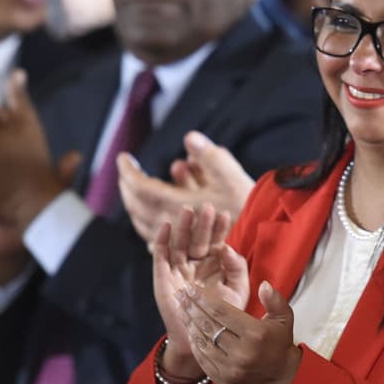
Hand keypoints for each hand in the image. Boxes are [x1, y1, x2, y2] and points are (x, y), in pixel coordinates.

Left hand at [119, 130, 254, 242]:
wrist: (261, 235)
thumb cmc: (247, 205)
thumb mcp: (230, 174)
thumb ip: (208, 155)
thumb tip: (190, 138)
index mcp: (177, 206)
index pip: (141, 188)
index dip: (128, 172)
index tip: (123, 157)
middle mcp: (172, 225)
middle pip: (137, 205)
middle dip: (128, 186)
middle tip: (127, 171)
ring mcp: (176, 238)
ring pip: (144, 220)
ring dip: (137, 201)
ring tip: (139, 186)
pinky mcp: (182, 245)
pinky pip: (156, 232)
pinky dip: (149, 217)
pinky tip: (155, 210)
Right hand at [151, 205, 247, 378]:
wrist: (204, 337)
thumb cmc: (225, 314)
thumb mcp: (238, 289)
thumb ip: (237, 268)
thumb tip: (227, 248)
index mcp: (214, 263)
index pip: (217, 240)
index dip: (220, 228)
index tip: (226, 214)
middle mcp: (196, 263)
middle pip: (198, 238)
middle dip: (202, 224)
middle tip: (207, 208)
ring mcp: (179, 269)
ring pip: (180, 243)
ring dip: (183, 227)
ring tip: (188, 211)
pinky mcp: (163, 277)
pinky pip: (161, 256)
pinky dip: (162, 240)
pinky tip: (166, 226)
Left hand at [179, 280, 301, 383]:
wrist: (282, 378)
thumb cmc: (280, 343)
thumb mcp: (284, 318)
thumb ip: (274, 300)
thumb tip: (263, 285)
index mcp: (256, 334)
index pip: (221, 311)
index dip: (203, 298)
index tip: (191, 287)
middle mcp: (242, 353)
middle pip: (208, 325)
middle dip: (191, 307)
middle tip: (180, 294)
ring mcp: (230, 369)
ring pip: (202, 342)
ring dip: (189, 324)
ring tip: (182, 309)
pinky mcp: (222, 380)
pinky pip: (202, 359)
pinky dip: (195, 343)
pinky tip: (190, 330)